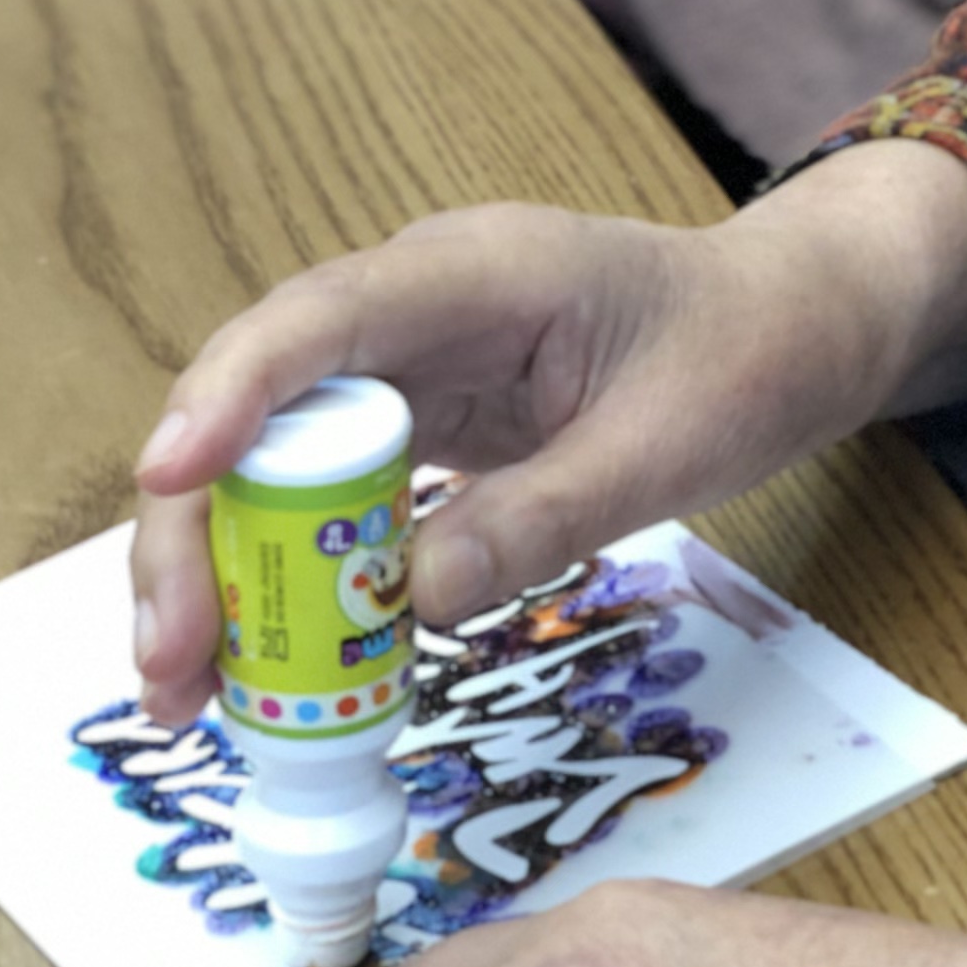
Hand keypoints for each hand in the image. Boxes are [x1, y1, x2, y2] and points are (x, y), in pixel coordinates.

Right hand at [127, 142, 966, 728]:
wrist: (797, 319)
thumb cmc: (748, 354)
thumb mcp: (667, 447)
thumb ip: (542, 516)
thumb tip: (407, 604)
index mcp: (479, 274)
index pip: (320, 321)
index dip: (229, 398)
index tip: (169, 480)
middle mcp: (415, 307)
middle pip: (260, 407)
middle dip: (196, 529)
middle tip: (174, 662)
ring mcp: (408, 362)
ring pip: (271, 459)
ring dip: (220, 569)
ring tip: (189, 692)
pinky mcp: (415, 419)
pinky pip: (322, 493)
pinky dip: (286, 574)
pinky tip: (262, 664)